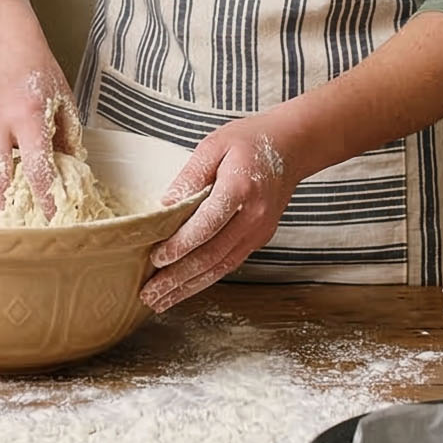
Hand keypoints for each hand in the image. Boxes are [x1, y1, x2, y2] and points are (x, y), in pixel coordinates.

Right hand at [0, 48, 74, 215]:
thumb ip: (69, 136)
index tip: (51, 214)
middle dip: (9, 203)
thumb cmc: (36, 69)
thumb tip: (73, 167)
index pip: (36, 168)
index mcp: (28, 116)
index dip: (45, 196)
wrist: (2, 42)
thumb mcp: (63, 100)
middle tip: (19, 218)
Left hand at [139, 118, 297, 312]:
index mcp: (241, 188)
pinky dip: (206, 279)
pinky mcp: (259, 238)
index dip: (181, 245)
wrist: (292, 146)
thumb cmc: (250, 141)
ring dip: (189, 287)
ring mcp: (259, 231)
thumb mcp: (213, 145)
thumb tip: (165, 205)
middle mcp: (253, 216)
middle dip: (178, 278)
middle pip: (212, 255)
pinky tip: (185, 289)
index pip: (207, 224)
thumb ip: (190, 176)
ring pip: (221, 267)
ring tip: (161, 301)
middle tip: (150, 294)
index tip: (156, 258)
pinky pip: (229, 263)